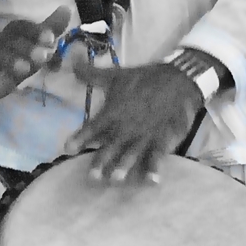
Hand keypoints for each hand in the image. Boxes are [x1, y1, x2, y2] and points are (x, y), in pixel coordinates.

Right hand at [0, 6, 70, 99]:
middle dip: (27, 48)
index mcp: (13, 35)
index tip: (50, 37)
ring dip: (11, 62)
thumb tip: (67, 8)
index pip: (21, 27)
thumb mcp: (33, 43)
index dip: (35, 31)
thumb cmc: (15, 55)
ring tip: (24, 68)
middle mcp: (0, 45)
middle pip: (11, 42)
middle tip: (44, 55)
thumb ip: (50, 28)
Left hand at [63, 49, 202, 183]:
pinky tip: (152, 181)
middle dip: (101, 161)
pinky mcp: (163, 138)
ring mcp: (145, 134)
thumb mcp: (116, 75)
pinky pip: (158, 155)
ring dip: (124, 166)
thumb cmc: (143, 79)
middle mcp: (126, 126)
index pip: (93, 127)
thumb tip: (71, 64)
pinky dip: (155, 167)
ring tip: (116, 179)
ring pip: (132, 153)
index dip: (80, 138)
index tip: (67, 148)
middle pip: (111, 146)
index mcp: (113, 112)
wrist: (178, 79)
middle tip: (91, 177)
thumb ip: (92, 75)